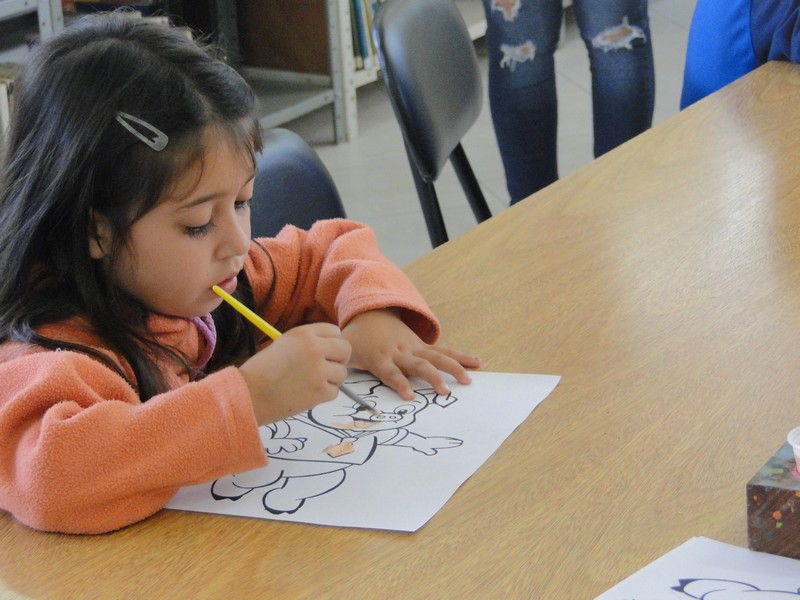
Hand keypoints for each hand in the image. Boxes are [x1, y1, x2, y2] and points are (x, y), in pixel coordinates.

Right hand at [238, 323, 351, 423]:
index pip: (335, 331)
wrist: (250, 394)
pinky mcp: (321, 391)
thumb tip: (330, 349)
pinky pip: (335, 391)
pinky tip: (307, 394)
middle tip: (327, 369)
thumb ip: (307, 343)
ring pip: (342, 373)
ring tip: (311, 384)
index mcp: (304, 333)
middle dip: (339, 359)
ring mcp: (320, 370)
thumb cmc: (262, 370)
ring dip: (331, 380)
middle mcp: (315, 348)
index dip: (332, 342)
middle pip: (345, 349)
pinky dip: (324, 395)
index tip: (326, 352)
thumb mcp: (284, 344)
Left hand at [341, 309, 480, 399]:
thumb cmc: (356, 339)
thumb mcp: (346, 352)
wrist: (370, 312)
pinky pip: (444, 351)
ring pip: (436, 357)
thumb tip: (334, 381)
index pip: (390, 372)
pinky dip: (461, 356)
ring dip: (453, 368)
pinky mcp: (423, 345)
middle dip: (432, 378)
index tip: (410, 396)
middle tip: (444, 392)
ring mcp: (414, 347)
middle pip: (418, 365)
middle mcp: (400, 352)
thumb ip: (342, 366)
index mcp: (380, 357)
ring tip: (468, 380)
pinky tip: (477, 363)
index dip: (399, 383)